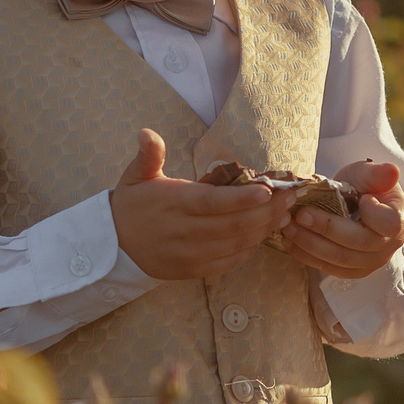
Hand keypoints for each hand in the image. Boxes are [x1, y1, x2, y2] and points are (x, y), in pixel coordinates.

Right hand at [109, 130, 292, 281]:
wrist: (113, 247)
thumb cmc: (132, 206)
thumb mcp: (136, 176)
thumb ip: (148, 155)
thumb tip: (146, 133)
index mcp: (175, 204)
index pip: (215, 203)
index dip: (244, 198)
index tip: (269, 189)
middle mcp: (186, 231)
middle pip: (234, 224)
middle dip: (267, 211)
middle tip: (290, 197)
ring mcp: (191, 254)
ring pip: (237, 243)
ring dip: (264, 229)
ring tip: (285, 213)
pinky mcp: (195, 270)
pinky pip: (229, 261)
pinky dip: (249, 249)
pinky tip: (264, 234)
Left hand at [278, 159, 403, 279]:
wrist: (354, 203)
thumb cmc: (364, 186)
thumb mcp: (368, 173)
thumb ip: (377, 173)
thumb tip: (393, 171)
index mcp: (398, 219)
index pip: (390, 224)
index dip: (373, 214)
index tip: (359, 199)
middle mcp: (388, 246)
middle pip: (358, 243)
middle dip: (327, 228)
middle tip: (301, 214)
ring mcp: (370, 262)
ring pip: (339, 259)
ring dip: (311, 244)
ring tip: (289, 227)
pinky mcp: (351, 271)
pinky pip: (328, 268)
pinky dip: (306, 256)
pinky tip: (289, 242)